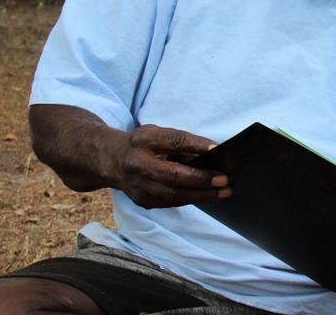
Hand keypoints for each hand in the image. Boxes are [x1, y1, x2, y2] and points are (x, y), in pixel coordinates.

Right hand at [102, 124, 228, 207]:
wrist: (110, 161)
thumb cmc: (141, 144)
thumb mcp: (158, 134)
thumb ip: (182, 141)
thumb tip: (214, 149)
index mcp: (143, 143)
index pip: (173, 142)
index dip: (196, 146)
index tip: (218, 148)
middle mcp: (138, 167)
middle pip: (173, 176)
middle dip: (202, 180)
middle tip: (226, 181)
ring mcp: (138, 188)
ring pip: (173, 196)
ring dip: (201, 195)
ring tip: (223, 192)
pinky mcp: (142, 201)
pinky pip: (171, 202)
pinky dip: (190, 199)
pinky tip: (207, 195)